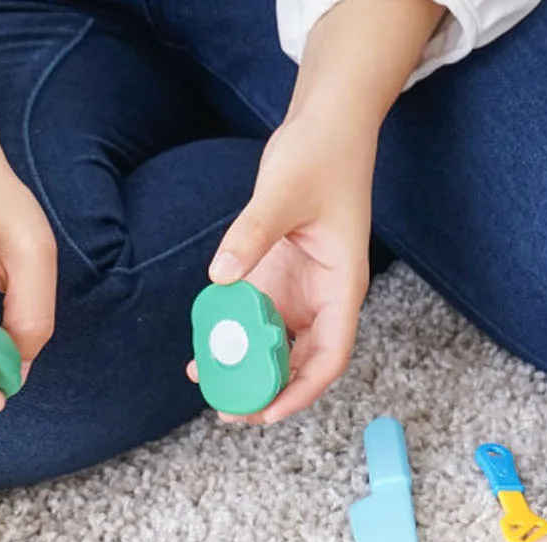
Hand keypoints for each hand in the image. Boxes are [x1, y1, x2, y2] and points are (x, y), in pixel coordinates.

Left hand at [194, 110, 373, 423]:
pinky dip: (234, 337)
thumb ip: (252, 234)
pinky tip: (205, 347)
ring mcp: (300, 291)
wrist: (326, 123)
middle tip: (228, 411)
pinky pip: (256, 319)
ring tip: (210, 387)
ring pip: (277, 347)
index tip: (268, 413)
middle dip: (268, 393)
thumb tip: (220, 277)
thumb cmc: (322, 153)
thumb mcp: (284, 191)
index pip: (330, 356)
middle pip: (302, 364)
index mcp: (342, 288)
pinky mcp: (279, 278)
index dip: (301, 391)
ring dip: (248, 370)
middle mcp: (324, 298)